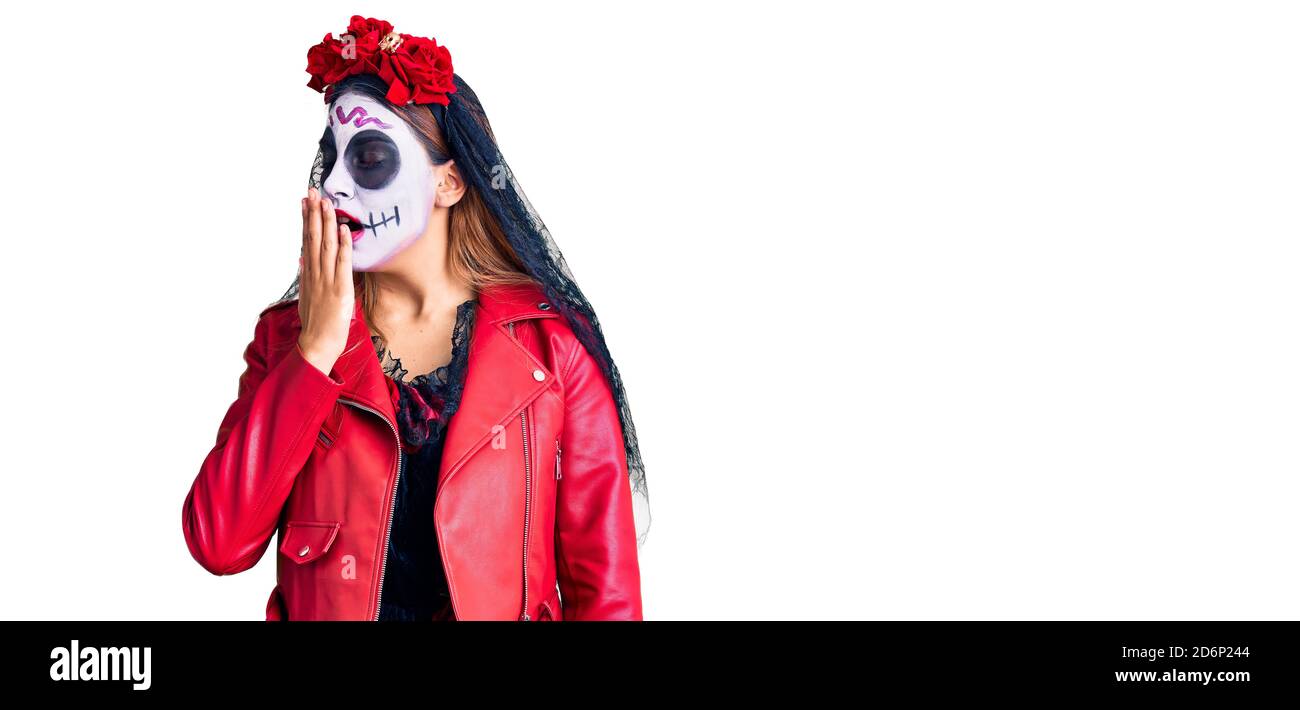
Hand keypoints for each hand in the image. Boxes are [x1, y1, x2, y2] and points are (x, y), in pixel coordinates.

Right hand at [296, 186, 353, 375]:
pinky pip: (342, 263)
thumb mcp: (306, 296)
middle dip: (313, 212)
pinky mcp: (340, 288)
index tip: (304, 201)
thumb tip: (302, 260)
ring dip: (327, 222)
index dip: (306, 219)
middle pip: (313, 237)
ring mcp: (326, 279)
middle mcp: (315, 273)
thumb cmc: (315, 323)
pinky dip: (344, 245)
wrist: (317, 344)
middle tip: (312, 191)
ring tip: (326, 202)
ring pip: (326, 245)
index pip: (306, 240)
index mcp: (308, 273)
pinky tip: (344, 229)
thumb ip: (305, 277)